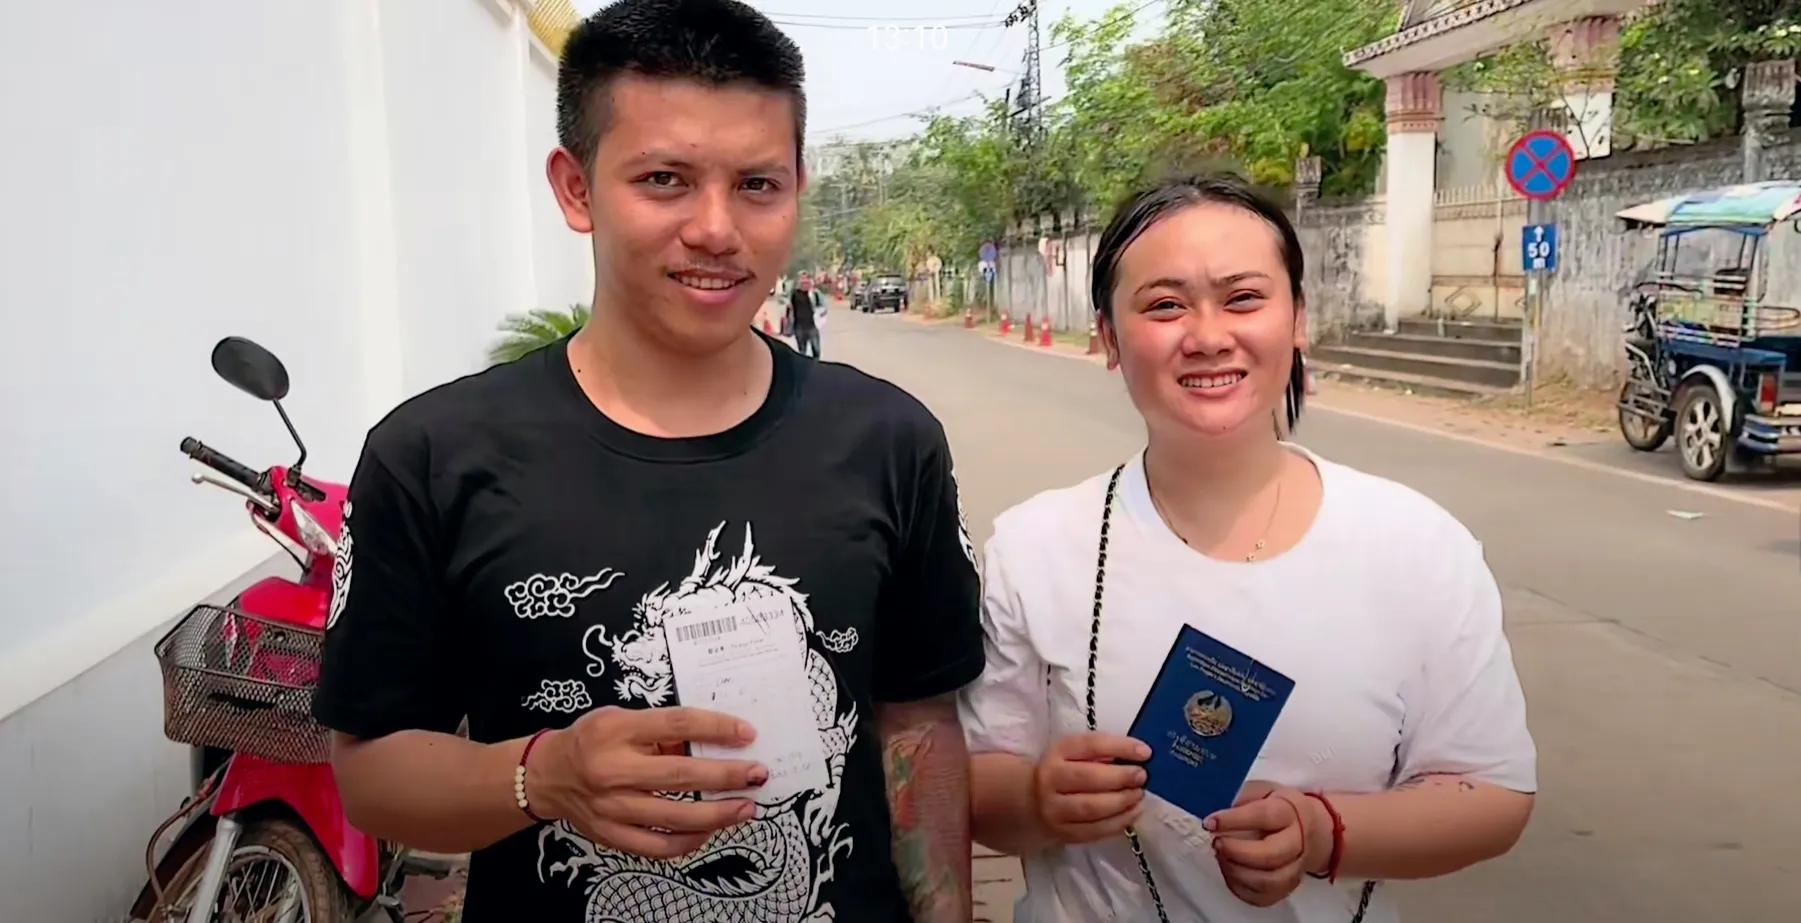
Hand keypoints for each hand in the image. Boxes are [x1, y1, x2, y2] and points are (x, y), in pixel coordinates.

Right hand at [526, 706, 767, 859]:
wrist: (548, 776)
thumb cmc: (592, 740)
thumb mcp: (621, 719)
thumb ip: (661, 729)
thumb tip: (712, 741)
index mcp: (616, 731)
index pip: (676, 725)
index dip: (716, 728)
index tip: (747, 733)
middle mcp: (612, 770)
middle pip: (680, 774)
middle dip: (726, 776)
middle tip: (757, 774)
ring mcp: (611, 807)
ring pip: (673, 817)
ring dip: (717, 814)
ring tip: (746, 808)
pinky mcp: (611, 835)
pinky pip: (657, 847)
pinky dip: (689, 842)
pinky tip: (711, 831)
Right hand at [1031, 733, 1151, 844]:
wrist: (1029, 801)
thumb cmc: (1061, 772)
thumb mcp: (1073, 754)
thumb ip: (1100, 753)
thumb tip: (1137, 757)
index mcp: (1057, 753)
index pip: (1090, 746)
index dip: (1119, 747)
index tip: (1145, 752)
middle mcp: (1051, 780)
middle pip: (1088, 778)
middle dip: (1121, 777)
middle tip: (1142, 776)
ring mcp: (1055, 810)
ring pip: (1092, 808)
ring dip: (1122, 802)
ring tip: (1139, 795)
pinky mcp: (1064, 833)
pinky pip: (1094, 830)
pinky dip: (1119, 822)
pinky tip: (1133, 812)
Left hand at [1204, 782, 1329, 907]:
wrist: (1313, 829)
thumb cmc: (1280, 807)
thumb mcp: (1265, 791)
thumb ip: (1243, 798)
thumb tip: (1216, 814)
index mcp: (1289, 812)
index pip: (1262, 816)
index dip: (1233, 820)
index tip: (1209, 823)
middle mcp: (1297, 842)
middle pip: (1270, 855)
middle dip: (1237, 852)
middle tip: (1216, 843)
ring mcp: (1296, 868)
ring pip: (1269, 881)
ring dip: (1237, 873)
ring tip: (1221, 858)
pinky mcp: (1288, 887)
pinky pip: (1264, 897)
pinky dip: (1242, 889)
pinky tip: (1230, 873)